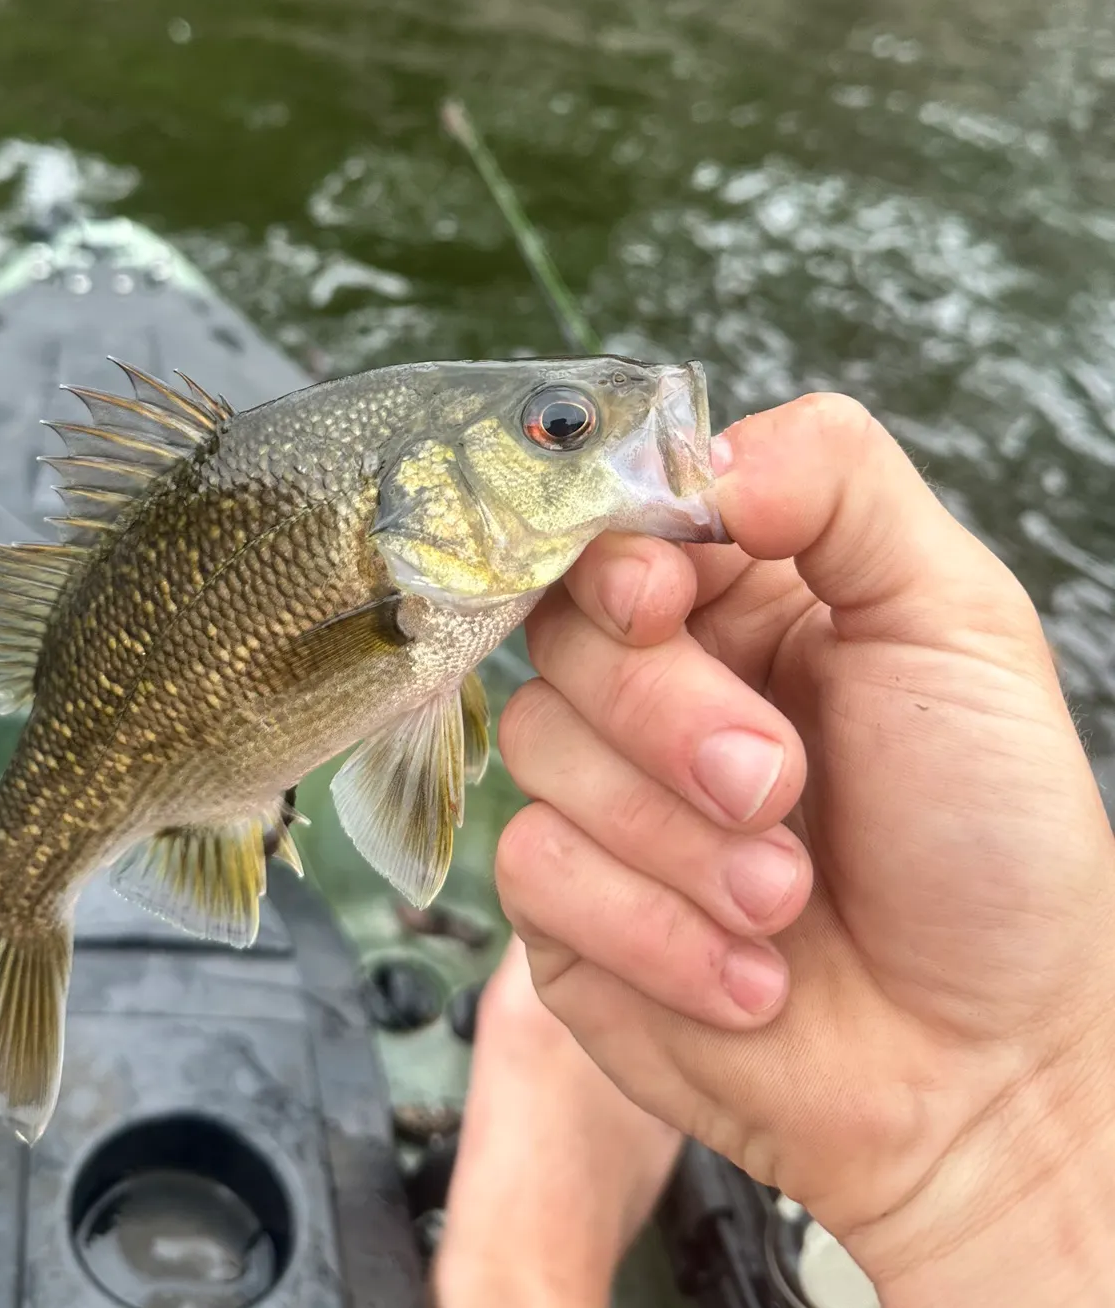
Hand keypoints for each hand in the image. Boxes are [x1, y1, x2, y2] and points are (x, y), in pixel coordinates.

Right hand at [494, 393, 1114, 1299]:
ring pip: (537, 750)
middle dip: (669, 717)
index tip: (666, 607)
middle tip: (780, 789)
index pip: (610, 529)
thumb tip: (700, 456)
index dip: (615, 559)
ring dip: (676, 843)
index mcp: (739, 604)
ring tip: (787, 901)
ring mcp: (601, 799)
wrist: (986, 1067)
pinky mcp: (566, 910)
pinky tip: (747, 976)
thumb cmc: (991, 840)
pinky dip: (650, 930)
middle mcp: (654, 690)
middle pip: (561, 633)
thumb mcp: (959, 624)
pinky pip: (532, 871)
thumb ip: (842, 487)